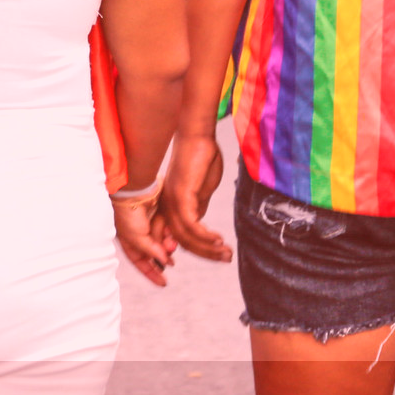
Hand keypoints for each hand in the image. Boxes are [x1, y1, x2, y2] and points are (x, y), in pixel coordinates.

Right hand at [113, 197, 175, 286]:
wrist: (134, 188)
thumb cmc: (128, 213)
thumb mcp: (136, 238)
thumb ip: (151, 251)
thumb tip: (165, 262)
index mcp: (129, 242)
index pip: (141, 263)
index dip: (152, 273)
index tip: (164, 283)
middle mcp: (139, 234)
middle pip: (155, 253)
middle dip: (164, 258)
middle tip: (173, 261)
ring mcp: (150, 224)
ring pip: (164, 241)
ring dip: (169, 245)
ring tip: (173, 245)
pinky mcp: (160, 213)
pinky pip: (168, 228)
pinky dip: (172, 233)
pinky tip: (174, 234)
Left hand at [153, 132, 229, 261]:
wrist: (198, 136)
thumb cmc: (201, 159)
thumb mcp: (201, 191)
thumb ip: (199, 208)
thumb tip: (201, 227)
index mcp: (170, 208)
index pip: (180, 238)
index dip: (198, 250)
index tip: (217, 256)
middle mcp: (167, 208)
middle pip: (183, 242)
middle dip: (206, 254)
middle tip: (227, 258)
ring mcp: (172, 203)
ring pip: (187, 238)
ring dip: (208, 248)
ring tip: (226, 253)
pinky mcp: (180, 197)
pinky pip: (191, 226)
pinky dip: (205, 236)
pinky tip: (218, 239)